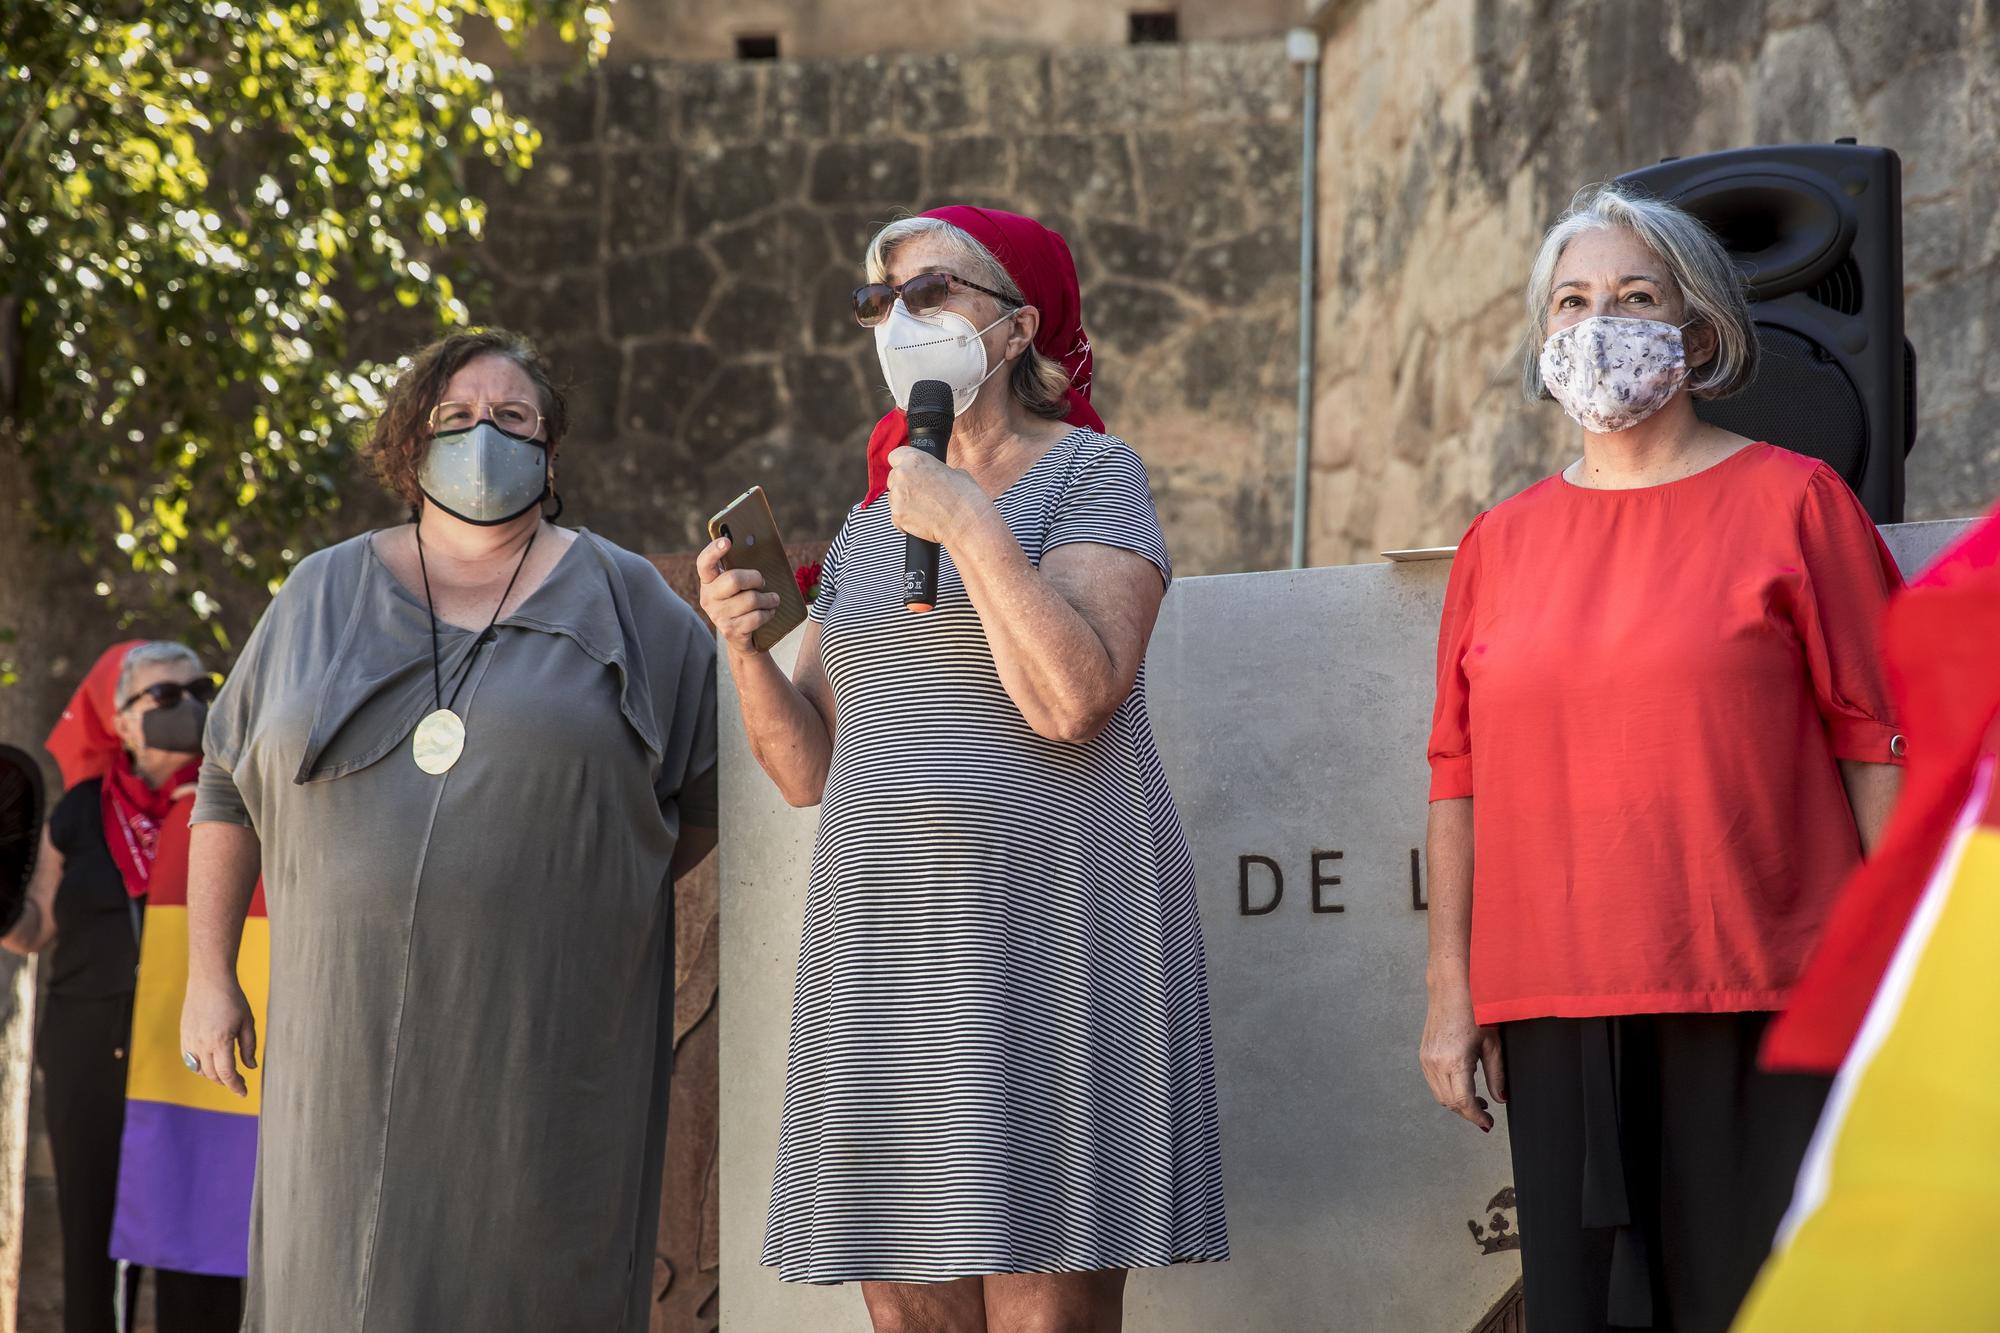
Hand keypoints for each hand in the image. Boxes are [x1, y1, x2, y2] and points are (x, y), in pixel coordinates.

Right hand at [182, 972, 256, 1097]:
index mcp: (220, 1041)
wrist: (209, 981)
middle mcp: (202, 1044)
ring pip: (200, 1070)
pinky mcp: (184, 1037)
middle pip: (213, 1075)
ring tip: (226, 1073)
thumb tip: (251, 1067)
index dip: (236, 1086)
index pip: (227, 1074)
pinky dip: (200, 1067)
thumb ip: (248, 1046)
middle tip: (239, 1082)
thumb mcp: (247, 1022)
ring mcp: (190, 1041)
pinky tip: (211, 1063)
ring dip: (213, 1075)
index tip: (244, 1092)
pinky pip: (189, 1060)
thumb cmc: (232, 999)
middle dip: (227, 1082)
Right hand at [696, 536, 779, 653]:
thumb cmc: (742, 600)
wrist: (740, 636)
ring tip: (773, 598)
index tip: (727, 541)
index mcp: (708, 581)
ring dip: (768, 598)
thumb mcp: (737, 585)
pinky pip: (756, 617)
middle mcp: (708, 597)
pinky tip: (770, 611)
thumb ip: (740, 568)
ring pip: (751, 599)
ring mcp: (718, 615)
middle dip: (755, 578)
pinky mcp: (731, 630)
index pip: (704, 563)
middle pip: (733, 579)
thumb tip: (759, 548)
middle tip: (762, 581)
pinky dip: (768, 613)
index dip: (714, 550)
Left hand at [885, 445, 983, 545]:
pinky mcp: (897, 515)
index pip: (895, 456)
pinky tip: (921, 520)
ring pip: (893, 498)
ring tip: (924, 509)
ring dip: (904, 503)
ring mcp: (897, 496)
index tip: (908, 472)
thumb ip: (933, 470)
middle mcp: (903, 475)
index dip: (902, 465)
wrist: (965, 522)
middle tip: (920, 494)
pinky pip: (895, 517)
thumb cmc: (965, 497)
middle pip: (893, 478)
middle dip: (903, 486)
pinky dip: (905, 520)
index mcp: (915, 459)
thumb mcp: (953, 471)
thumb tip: (930, 475)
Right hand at [1420, 988, 1505, 1131]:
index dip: (1476, 1116)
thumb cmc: (1475, 1009)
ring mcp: (1426, 1059)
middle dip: (1467, 1113)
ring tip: (1477, 1102)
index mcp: (1454, 1061)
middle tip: (1486, 1116)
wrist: (1451, 988)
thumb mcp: (1492, 1044)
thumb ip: (1497, 1075)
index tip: (1488, 1124)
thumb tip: (1500, 1098)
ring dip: (1456, 1103)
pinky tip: (1462, 1086)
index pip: (1463, 1102)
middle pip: (1449, 1103)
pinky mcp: (1423, 1055)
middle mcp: (1435, 1063)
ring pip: (1439, 1095)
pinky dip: (1447, 1091)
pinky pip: (1433, 1083)